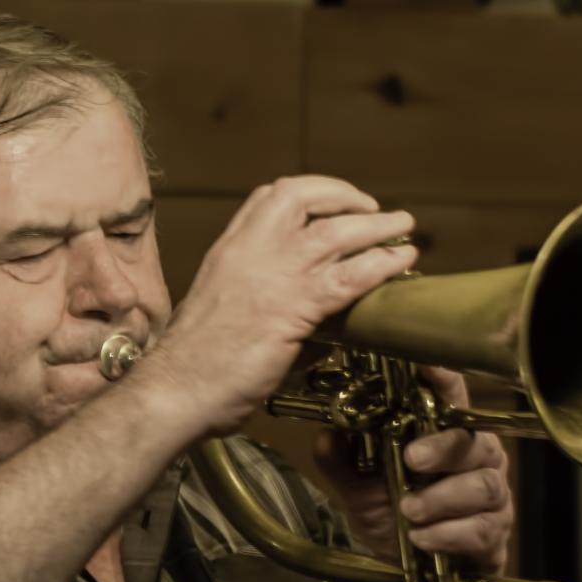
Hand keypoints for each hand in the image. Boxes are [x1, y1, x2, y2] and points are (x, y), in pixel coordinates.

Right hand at [143, 176, 416, 436]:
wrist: (178, 388)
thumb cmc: (194, 366)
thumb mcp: (225, 318)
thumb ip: (268, 312)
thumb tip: (321, 334)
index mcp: (229, 250)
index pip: (270, 197)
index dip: (309, 193)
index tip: (330, 202)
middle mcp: (250, 250)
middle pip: (304, 198)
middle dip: (345, 197)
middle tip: (372, 209)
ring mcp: (274, 275)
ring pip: (336, 232)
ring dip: (376, 225)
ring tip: (402, 226)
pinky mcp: (294, 307)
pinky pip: (349, 276)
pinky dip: (382, 264)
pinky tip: (401, 262)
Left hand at [314, 365, 513, 574]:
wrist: (419, 577)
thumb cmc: (395, 519)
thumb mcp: (358, 491)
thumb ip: (342, 463)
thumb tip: (327, 435)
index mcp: (444, 435)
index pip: (451, 397)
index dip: (444, 379)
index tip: (428, 365)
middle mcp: (476, 458)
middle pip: (474, 441)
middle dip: (441, 448)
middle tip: (411, 460)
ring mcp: (491, 494)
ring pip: (483, 485)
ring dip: (442, 498)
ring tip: (409, 511)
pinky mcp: (495, 532)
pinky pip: (482, 527)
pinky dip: (448, 533)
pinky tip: (423, 538)